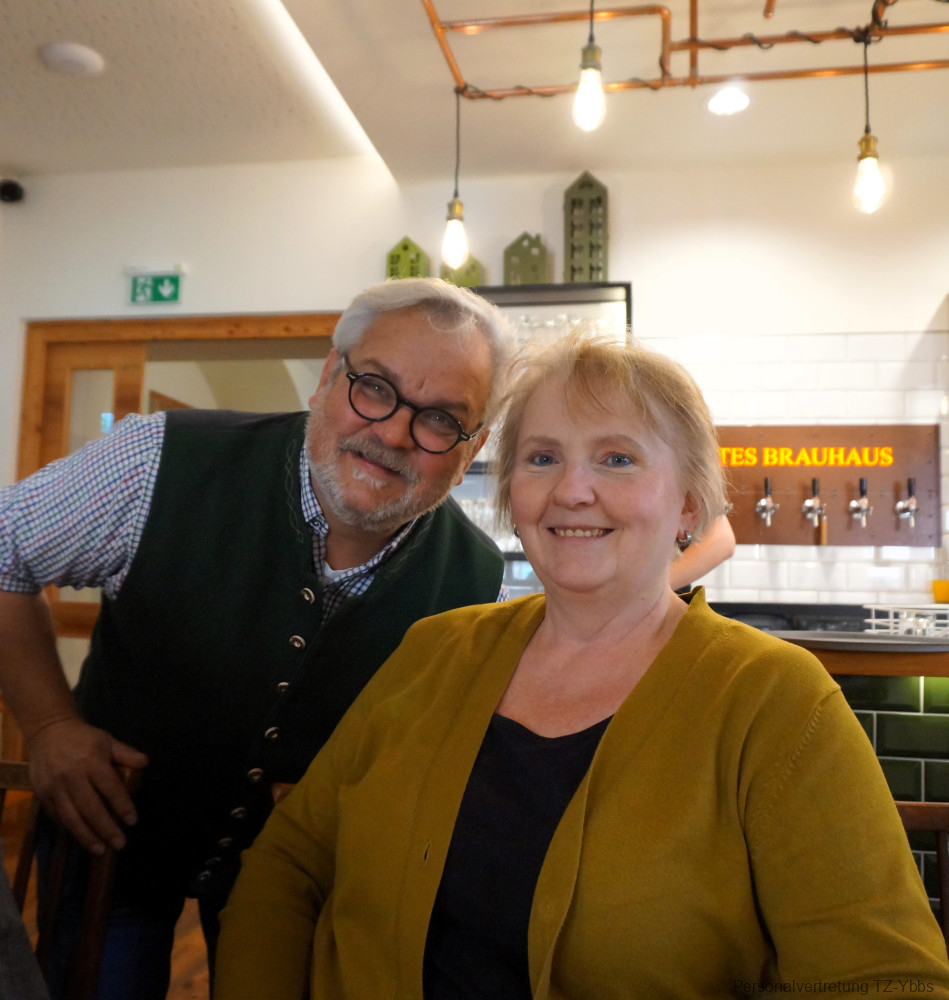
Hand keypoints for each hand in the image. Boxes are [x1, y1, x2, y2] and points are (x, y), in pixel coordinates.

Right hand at [27, 717, 147, 855]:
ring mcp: (54, 788)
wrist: (48, 731)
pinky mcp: (42, 795)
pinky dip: (70, 830)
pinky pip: (57, 817)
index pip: (110, 788)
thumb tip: (145, 763)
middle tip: (119, 843)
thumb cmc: (83, 738)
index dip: (122, 806)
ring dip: (87, 836)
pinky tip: (82, 838)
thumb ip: (126, 754)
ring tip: (101, 850)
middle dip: (106, 828)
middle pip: (90, 807)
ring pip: (71, 817)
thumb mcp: (107, 740)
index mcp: (92, 761)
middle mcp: (72, 776)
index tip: (132, 821)